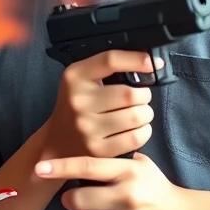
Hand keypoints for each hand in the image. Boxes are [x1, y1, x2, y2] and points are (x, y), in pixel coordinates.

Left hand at [35, 153, 198, 209]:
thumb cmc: (157, 190)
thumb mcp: (141, 167)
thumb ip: (112, 161)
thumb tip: (77, 153)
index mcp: (128, 172)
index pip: (87, 166)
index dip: (60, 167)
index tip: (39, 169)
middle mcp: (128, 196)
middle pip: (77, 200)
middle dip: (71, 202)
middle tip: (78, 202)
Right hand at [42, 50, 158, 160]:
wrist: (57, 139)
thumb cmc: (77, 105)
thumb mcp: (81, 78)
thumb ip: (107, 68)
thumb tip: (148, 62)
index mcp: (74, 77)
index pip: (110, 61)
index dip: (136, 60)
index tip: (152, 63)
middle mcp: (78, 100)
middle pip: (130, 94)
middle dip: (143, 95)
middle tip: (139, 99)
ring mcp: (87, 127)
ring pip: (136, 116)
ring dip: (145, 114)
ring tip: (138, 114)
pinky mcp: (97, 149)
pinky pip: (135, 137)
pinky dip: (143, 132)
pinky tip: (136, 129)